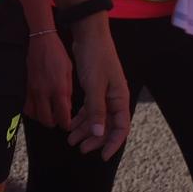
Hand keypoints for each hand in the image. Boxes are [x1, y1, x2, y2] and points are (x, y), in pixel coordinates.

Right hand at [23, 29, 73, 128]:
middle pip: (46, 120)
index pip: (62, 116)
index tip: (67, 124)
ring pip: (34, 115)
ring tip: (48, 113)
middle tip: (58, 119)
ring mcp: (33, 90)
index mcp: (58, 89)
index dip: (65, 124)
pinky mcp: (26, 87)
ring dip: (42, 117)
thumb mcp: (69, 72)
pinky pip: (27, 106)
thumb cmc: (58, 55)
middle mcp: (44, 92)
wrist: (42, 42)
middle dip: (54, 123)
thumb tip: (66, 107)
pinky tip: (39, 106)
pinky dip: (33, 110)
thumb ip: (68, 92)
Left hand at [64, 16, 129, 158]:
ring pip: (97, 118)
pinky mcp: (94, 88)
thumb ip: (96, 110)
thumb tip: (98, 132)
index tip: (102, 157)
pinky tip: (71, 124)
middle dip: (94, 139)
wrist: (89, 35)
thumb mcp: (95, 86)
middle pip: (108, 126)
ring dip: (85, 130)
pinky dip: (81, 117)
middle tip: (80, 148)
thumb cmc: (95, 58)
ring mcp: (104, 94)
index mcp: (120, 99)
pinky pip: (89, 109)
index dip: (113, 144)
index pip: (121, 128)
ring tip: (71, 140)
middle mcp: (114, 99)